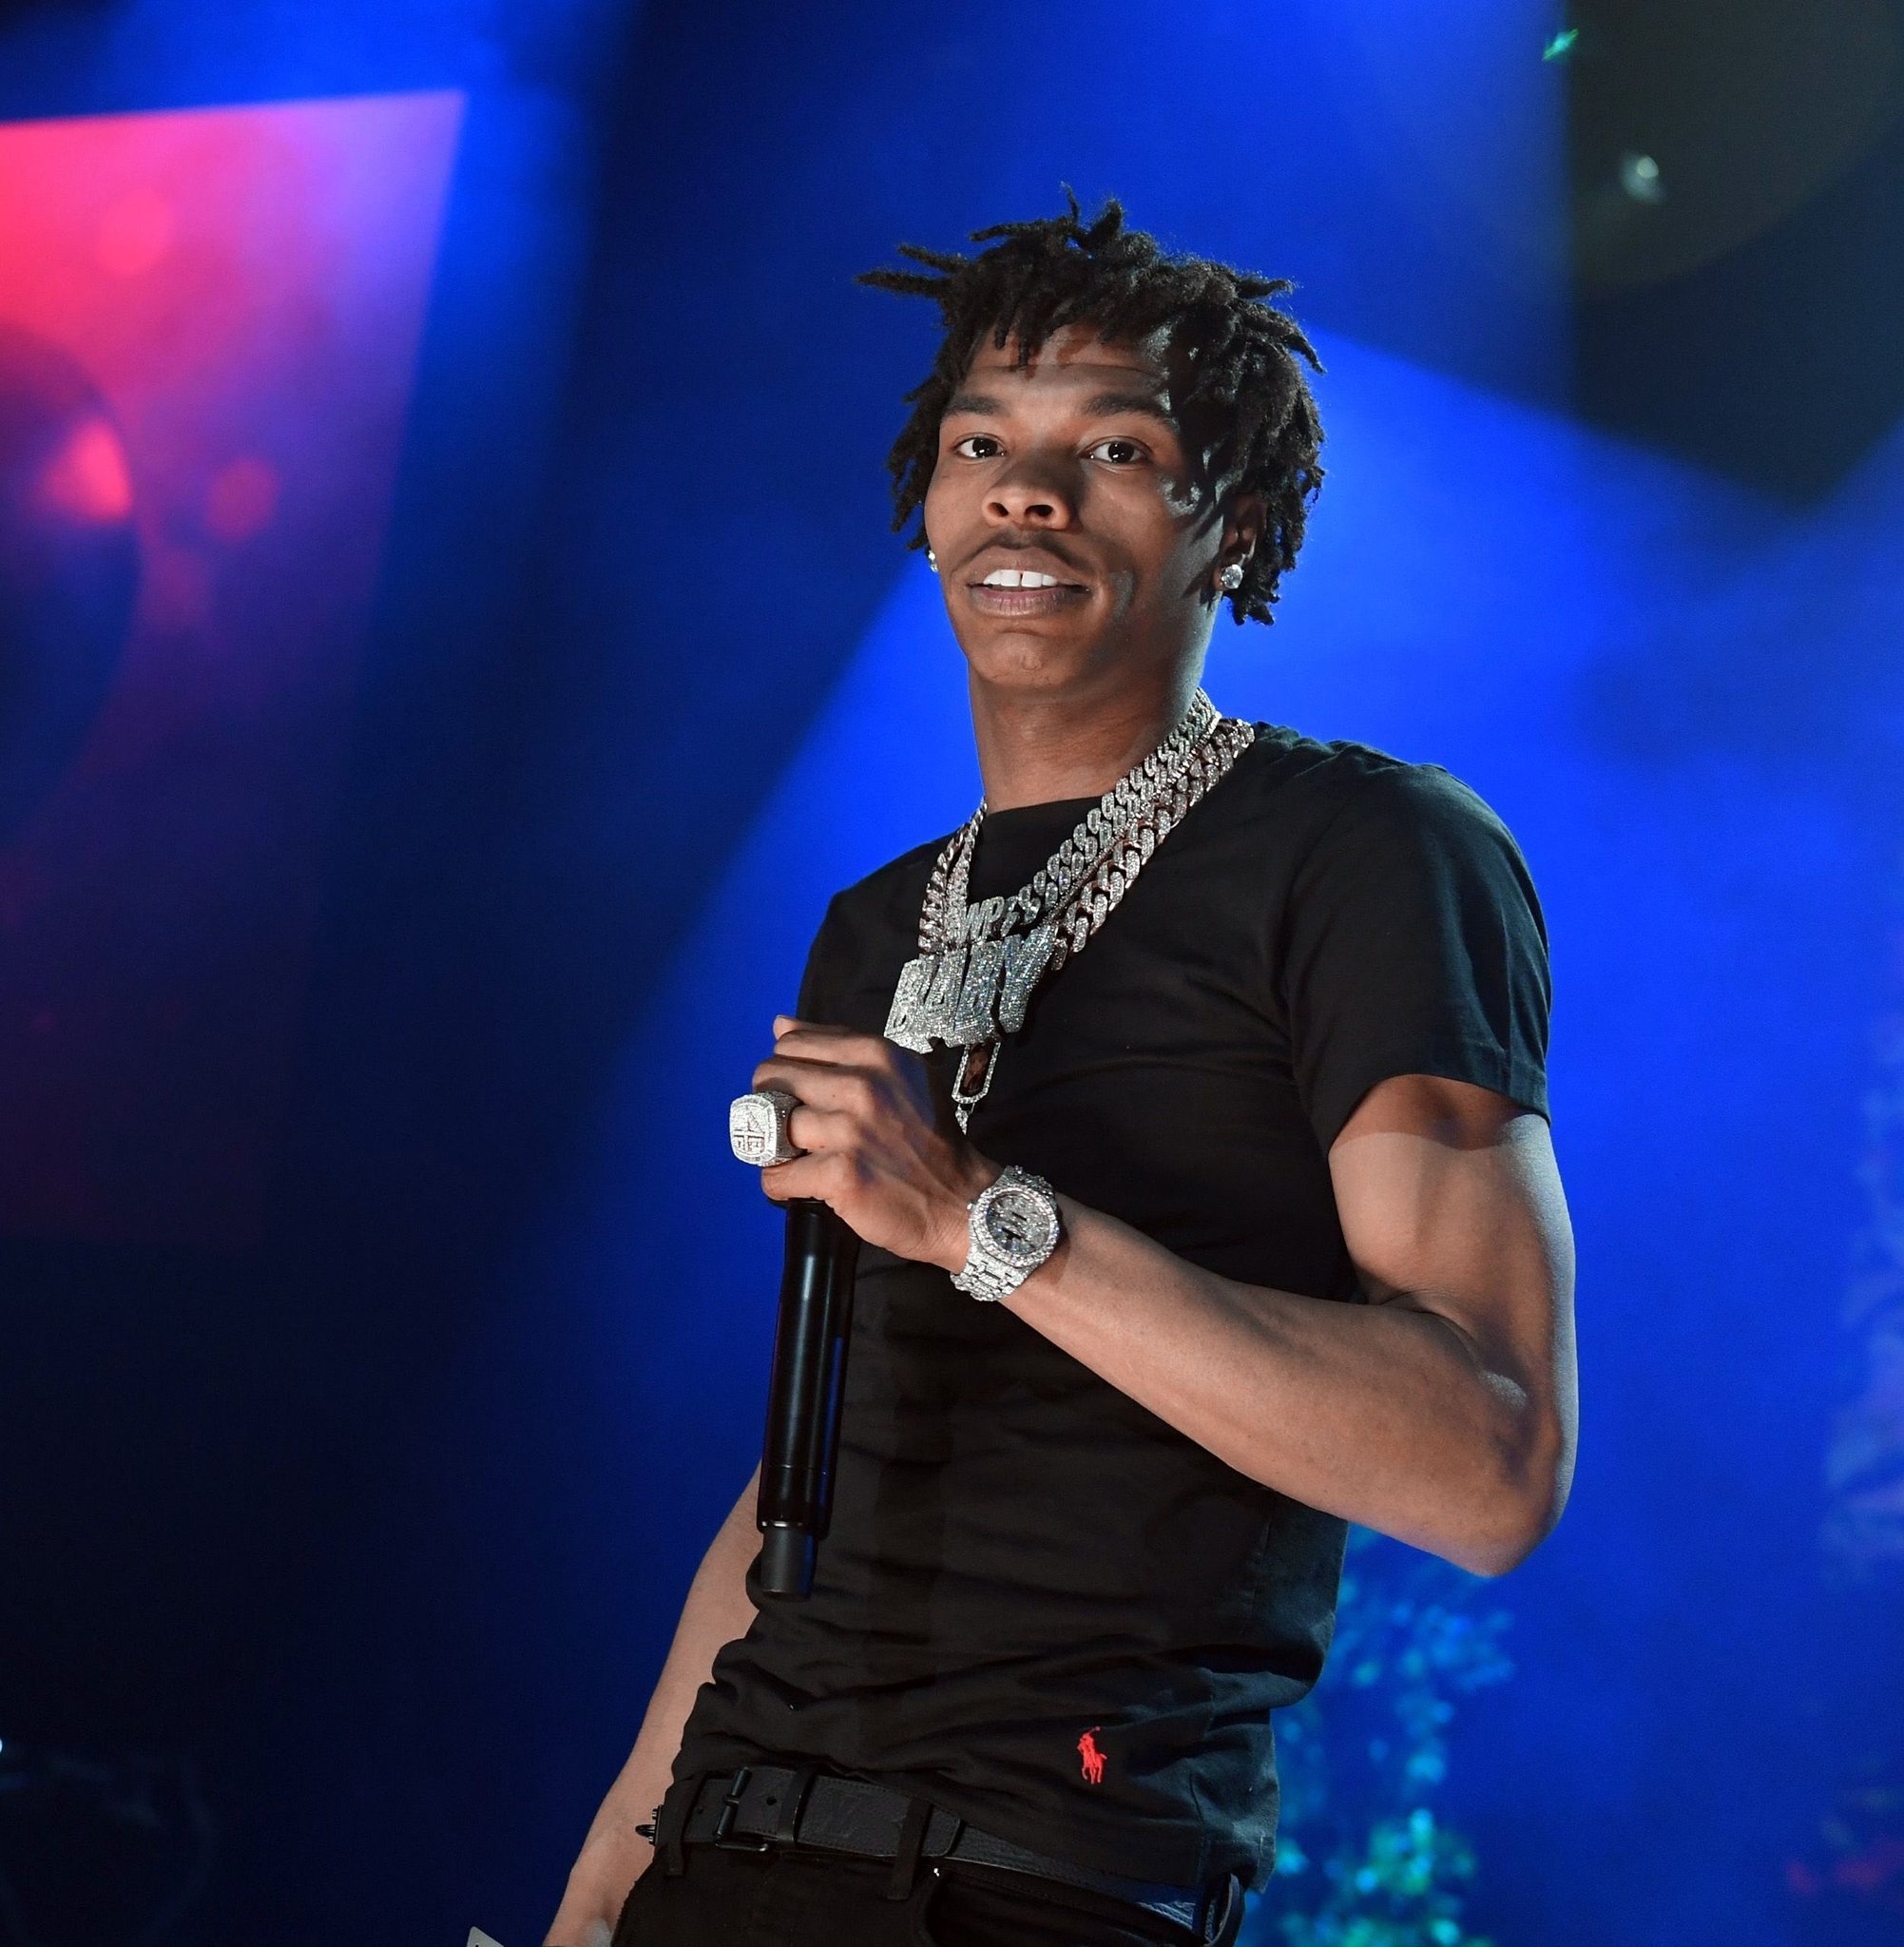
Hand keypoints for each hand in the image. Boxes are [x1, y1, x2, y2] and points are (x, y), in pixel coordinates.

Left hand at [751, 1016, 995, 1268]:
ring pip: (772, 1127)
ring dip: (780, 1148)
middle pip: (772, 1079)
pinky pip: (777, 1175)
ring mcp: (850, 1131)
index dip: (787, 1071)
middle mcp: (862, 1086)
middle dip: (773, 1104)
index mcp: (874, 1054)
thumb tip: (780, 1024)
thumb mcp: (899, 1073)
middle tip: (797, 1127)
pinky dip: (781, 1183)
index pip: (790, 1045)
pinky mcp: (841, 1174)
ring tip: (806, 1158)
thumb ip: (839, 1045)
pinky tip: (803, 1183)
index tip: (802, 1095)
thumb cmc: (928, 1135)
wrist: (961, 1199)